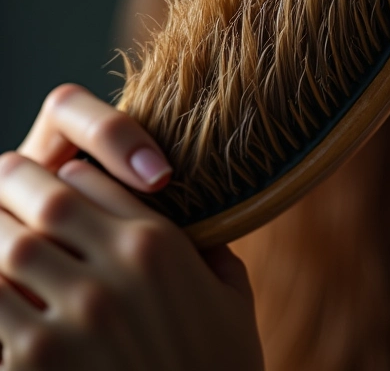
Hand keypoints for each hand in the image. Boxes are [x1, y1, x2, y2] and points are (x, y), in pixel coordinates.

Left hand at [0, 85, 263, 369]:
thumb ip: (212, 257)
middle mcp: (117, 271)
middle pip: (46, 200)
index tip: (55, 177)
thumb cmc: (220, 370)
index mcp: (161, 247)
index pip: (95, 180)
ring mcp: (72, 321)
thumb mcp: (232, 303)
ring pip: (9, 247)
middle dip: (15, 182)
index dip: (67, 172)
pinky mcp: (33, 368)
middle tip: (0, 175)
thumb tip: (199, 228)